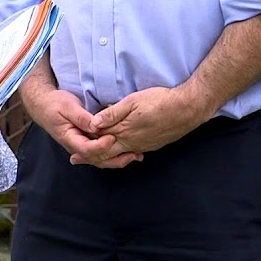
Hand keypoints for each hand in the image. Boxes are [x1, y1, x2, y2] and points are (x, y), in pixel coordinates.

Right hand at [18, 85, 136, 166]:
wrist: (44, 105)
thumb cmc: (55, 104)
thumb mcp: (68, 106)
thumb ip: (82, 117)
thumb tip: (96, 125)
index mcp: (70, 138)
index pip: (87, 149)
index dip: (101, 146)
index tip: (113, 137)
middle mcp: (76, 146)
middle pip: (97, 159)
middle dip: (116, 158)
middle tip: (134, 154)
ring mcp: (82, 146)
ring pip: (101, 159)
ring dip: (118, 159)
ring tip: (136, 156)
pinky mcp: (87, 143)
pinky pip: (101, 153)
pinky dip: (114, 154)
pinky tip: (128, 152)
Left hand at [71, 86, 209, 165]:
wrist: (188, 109)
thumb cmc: (160, 101)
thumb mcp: (133, 101)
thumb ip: (112, 113)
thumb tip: (93, 124)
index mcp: (124, 132)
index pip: (100, 141)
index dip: (85, 145)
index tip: (72, 149)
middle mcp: (132, 143)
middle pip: (107, 153)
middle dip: (90, 156)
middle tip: (76, 159)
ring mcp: (143, 145)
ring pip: (120, 155)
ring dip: (105, 156)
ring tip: (93, 157)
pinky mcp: (152, 145)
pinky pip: (132, 152)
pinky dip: (121, 154)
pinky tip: (119, 152)